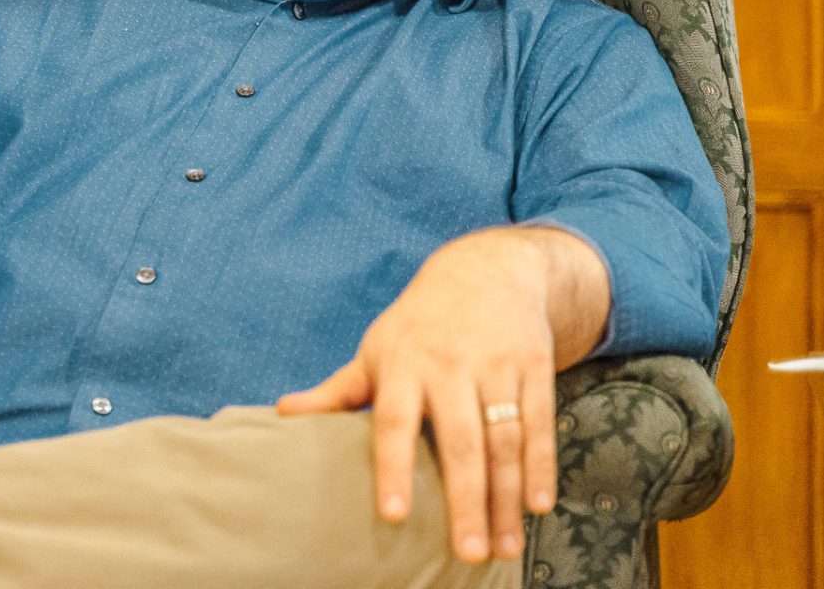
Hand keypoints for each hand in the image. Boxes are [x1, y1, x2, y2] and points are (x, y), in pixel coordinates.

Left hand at [276, 229, 602, 563]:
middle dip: (466, 500)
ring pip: (504, 441)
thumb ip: (337, 391)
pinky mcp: (534, 366)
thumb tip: (282, 414)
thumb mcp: (376, 349)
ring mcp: (495, 366)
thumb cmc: (418, 326)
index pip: (393, 421)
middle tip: (469, 554)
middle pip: (460, 442)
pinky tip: (538, 506)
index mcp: (402, 363)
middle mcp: (450, 365)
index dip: (393, 468)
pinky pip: (539, 424)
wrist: (485, 271)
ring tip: (503, 547)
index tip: (393, 515)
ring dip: (507, 498)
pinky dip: (541, 467)